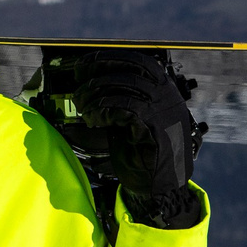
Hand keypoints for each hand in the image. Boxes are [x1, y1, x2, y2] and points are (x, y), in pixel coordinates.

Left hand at [64, 51, 203, 229]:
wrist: (161, 187)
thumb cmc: (143, 154)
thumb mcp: (130, 121)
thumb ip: (119, 101)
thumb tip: (89, 85)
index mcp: (163, 90)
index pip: (137, 60)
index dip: (108, 59)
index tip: (84, 64)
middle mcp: (167, 96)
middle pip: (130, 69)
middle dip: (99, 71)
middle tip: (79, 82)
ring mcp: (164, 110)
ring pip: (125, 86)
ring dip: (97, 93)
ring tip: (82, 104)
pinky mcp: (156, 127)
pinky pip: (124, 108)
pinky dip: (103, 110)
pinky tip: (93, 119)